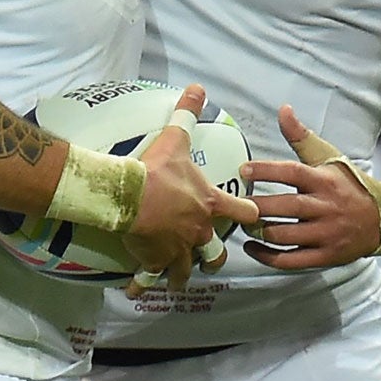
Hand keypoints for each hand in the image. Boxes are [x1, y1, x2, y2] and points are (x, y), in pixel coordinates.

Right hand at [124, 86, 261, 296]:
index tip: (253, 217)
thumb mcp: (175, 138)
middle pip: (216, 253)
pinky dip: (142, 286)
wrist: (127, 193)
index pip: (245, 212)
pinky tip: (135, 293)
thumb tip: (198, 87)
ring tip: (177, 278)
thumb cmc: (156, 167)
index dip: (250, 213)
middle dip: (214, 257)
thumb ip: (188, 114)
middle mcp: (199, 230)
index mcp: (210, 204)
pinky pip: (151, 278)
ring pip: (187, 270)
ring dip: (182, 274)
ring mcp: (178, 249)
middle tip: (210, 256)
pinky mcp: (155, 260)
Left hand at [239, 106, 380, 268]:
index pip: (293, 172)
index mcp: (325, 180)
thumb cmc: (349, 185)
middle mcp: (327, 207)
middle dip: (258, 207)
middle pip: (287, 207)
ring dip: (259, 232)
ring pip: (286, 235)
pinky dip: (267, 256)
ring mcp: (327, 234)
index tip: (244, 170)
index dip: (267, 171)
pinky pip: (291, 260)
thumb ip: (301, 137)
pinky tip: (253, 247)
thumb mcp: (328, 157)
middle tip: (235, 204)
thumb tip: (283, 110)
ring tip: (243, 224)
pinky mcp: (326, 256)